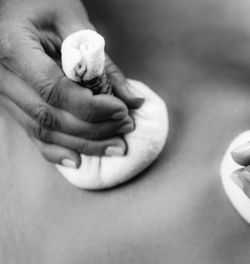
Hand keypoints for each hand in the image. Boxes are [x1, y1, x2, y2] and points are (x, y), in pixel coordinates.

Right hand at [0, 0, 143, 167]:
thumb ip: (103, 61)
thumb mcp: (73, 20)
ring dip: (82, 144)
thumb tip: (134, 100)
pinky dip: (56, 149)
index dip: (91, 107)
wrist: (12, 4)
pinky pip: (31, 132)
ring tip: (116, 146)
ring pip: (42, 129)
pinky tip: (79, 160)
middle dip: (93, 129)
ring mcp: (3, 91)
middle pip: (49, 115)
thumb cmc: (41, 3)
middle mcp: (1, 74)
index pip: (54, 89)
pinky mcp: (11, 101)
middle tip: (126, 130)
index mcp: (13, 47)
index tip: (122, 111)